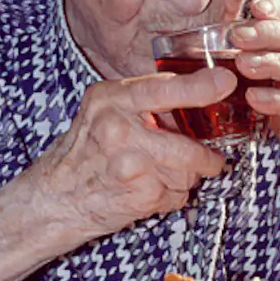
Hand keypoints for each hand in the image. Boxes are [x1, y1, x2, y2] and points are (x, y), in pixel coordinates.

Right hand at [0, 67, 234, 280]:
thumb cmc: (82, 152)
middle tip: (209, 159)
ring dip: (184, 178)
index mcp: (110, 99)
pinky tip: (148, 191)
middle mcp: (118, 129)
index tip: (226, 82)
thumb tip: (200, 91)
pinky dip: (171, 196)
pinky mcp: (138, 195)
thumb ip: (142, 100)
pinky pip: (177, 195)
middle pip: (188, 145)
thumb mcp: (102, 110)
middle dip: (204, 157)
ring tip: (158, 175)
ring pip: (188, 172)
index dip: (201, 86)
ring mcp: (129, 165)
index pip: (164, 88)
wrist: (53, 199)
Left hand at [232, 0, 279, 260]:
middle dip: (264, 34)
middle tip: (236, 37)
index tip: (254, 6)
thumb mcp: (278, 80)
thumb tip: (221, 41)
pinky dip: (278, 99)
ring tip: (242, 65)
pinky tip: (255, 98)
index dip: (275, 9)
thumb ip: (262, 57)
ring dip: (269, 64)